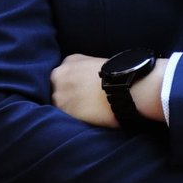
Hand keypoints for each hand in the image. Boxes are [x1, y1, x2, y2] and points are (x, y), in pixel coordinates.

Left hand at [50, 54, 168, 127]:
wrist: (126, 87)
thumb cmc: (120, 76)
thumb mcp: (98, 64)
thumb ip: (84, 71)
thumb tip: (85, 85)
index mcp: (69, 61)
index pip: (62, 76)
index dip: (71, 87)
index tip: (81, 93)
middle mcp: (59, 75)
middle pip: (57, 90)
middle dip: (67, 97)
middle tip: (84, 105)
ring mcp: (60, 93)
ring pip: (59, 106)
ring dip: (70, 111)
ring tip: (87, 114)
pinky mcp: (64, 111)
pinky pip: (64, 119)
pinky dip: (73, 121)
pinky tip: (87, 119)